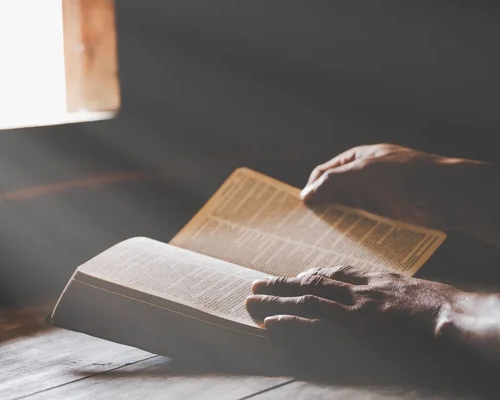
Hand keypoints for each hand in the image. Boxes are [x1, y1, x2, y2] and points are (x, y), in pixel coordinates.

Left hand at [245, 267, 462, 352]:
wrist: (454, 317)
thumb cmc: (441, 307)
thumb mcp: (412, 291)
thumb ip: (390, 291)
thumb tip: (380, 298)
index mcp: (373, 279)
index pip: (332, 273)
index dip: (307, 275)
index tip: (291, 277)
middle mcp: (358, 289)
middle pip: (311, 282)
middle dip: (280, 284)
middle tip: (256, 285)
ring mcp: (355, 308)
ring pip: (306, 299)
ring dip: (276, 300)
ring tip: (251, 301)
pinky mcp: (355, 328)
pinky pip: (315, 323)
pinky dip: (291, 321)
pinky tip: (272, 322)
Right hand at [299, 144, 499, 242]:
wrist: (447, 195)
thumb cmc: (405, 176)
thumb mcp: (363, 173)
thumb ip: (332, 180)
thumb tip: (306, 194)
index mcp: (357, 158)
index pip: (324, 172)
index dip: (312, 187)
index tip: (302, 208)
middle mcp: (364, 175)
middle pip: (334, 191)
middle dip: (321, 205)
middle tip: (308, 226)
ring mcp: (376, 194)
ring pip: (347, 207)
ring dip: (336, 219)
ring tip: (321, 236)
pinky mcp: (387, 213)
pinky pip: (363, 220)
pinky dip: (352, 228)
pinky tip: (344, 240)